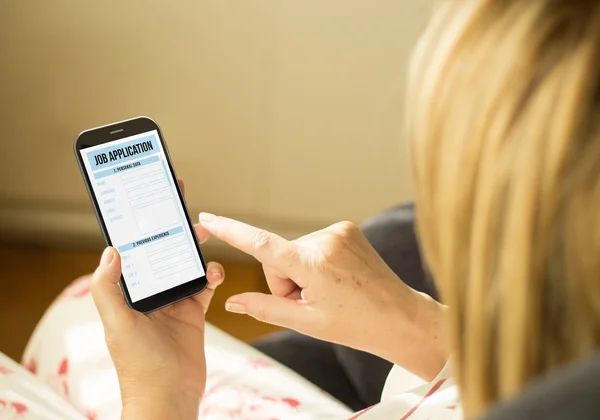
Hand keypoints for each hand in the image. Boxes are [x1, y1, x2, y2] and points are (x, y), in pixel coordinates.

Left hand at [90, 179, 224, 419]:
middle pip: (162, 251)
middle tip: (182, 205)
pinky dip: (211, 274)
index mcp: (128, 292)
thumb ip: (108, 288)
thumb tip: (110, 250)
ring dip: (194, 248)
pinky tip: (214, 273)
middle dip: (171, 228)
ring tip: (203, 232)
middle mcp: (150, 292)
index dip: (138, 226)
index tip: (147, 200)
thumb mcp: (117, 323)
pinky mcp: (194, 311)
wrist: (170, 395)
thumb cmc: (139, 364)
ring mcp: (173, 301)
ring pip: (185, 263)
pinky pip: (205, 285)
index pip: (132, 251)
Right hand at [197, 213, 447, 379]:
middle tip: (311, 301)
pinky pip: (312, 245)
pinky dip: (315, 262)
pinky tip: (336, 278)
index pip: (262, 245)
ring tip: (328, 291)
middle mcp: (324, 240)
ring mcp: (338, 231)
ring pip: (294, 252)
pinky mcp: (346, 228)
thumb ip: (265, 308)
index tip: (208, 218)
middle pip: (277, 257)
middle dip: (284, 280)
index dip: (231, 231)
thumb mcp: (306, 322)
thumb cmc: (356, 324)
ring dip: (301, 272)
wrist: (399, 316)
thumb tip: (232, 302)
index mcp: (313, 265)